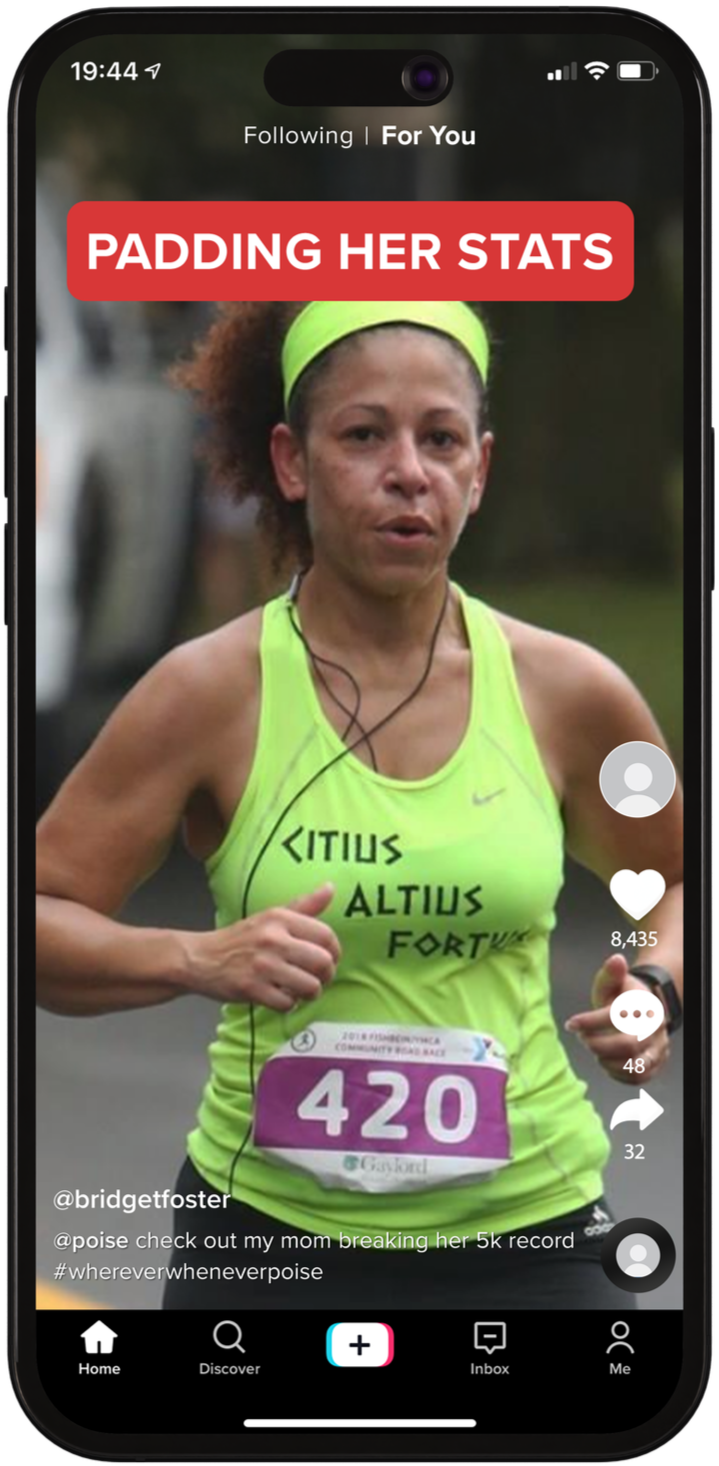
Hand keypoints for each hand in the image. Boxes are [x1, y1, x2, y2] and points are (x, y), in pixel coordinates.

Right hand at [183, 883, 340, 1010]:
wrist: (201, 958)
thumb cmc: (240, 939)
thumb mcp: (271, 916)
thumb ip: (304, 905)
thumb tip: (330, 888)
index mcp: (280, 918)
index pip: (326, 935)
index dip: (335, 952)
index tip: (330, 959)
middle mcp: (273, 939)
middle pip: (323, 963)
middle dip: (326, 976)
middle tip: (318, 978)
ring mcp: (262, 965)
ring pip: (309, 986)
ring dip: (310, 993)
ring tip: (300, 990)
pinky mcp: (251, 988)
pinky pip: (287, 1004)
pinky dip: (288, 1004)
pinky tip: (280, 996)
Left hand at [564, 953, 669, 1084]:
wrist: (645, 1008)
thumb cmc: (623, 995)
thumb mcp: (613, 981)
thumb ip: (611, 973)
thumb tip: (616, 960)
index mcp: (645, 1004)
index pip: (617, 1016)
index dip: (591, 1022)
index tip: (571, 1023)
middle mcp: (656, 1027)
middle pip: (628, 1045)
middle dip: (599, 1045)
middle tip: (584, 1039)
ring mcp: (659, 1047)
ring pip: (636, 1066)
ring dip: (608, 1062)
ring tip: (596, 1051)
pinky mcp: (657, 1062)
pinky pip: (640, 1077)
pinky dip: (619, 1075)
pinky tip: (605, 1062)